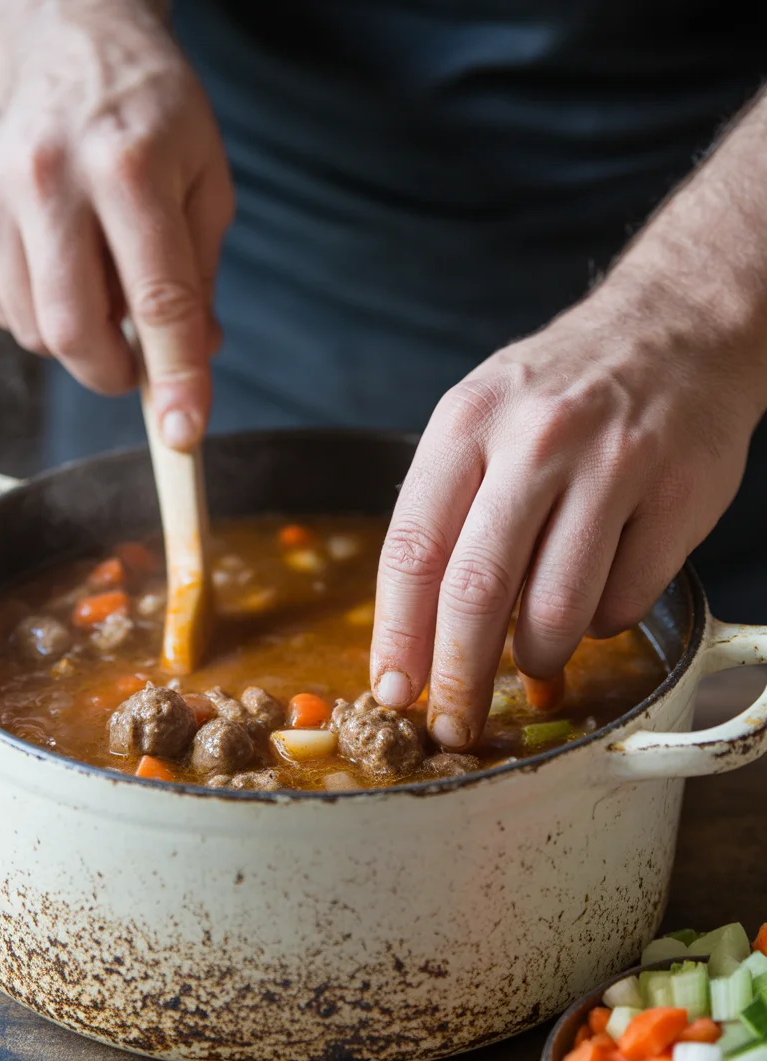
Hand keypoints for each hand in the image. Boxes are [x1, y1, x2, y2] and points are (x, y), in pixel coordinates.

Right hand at [0, 1, 232, 448]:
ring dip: (80, 337)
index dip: (176, 377)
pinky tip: (64, 267)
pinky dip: (43, 314)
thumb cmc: (153, 119)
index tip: (184, 434)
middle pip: (76, 331)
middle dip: (114, 373)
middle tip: (137, 364)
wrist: (70, 50)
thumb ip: (200, 279)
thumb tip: (194, 361)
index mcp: (129, 167)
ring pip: (37, 331)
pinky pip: (5, 310)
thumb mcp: (207, 186)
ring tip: (101, 280)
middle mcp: (51, 178)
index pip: (158, 300)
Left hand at [370, 281, 761, 748]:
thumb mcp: (481, 415)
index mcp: (468, 422)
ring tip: (534, 662)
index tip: (393, 689)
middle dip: (459, 675)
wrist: (677, 325)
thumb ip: (448, 506)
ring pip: (558, 607)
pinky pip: (626, 599)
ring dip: (538, 657)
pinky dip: (602, 623)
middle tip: (452, 724)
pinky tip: (595, 601)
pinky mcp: (680, 492)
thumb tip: (418, 628)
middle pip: (478, 589)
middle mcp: (537, 439)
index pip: (413, 548)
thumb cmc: (562, 388)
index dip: (398, 633)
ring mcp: (614, 463)